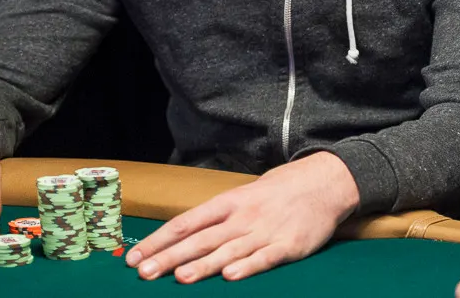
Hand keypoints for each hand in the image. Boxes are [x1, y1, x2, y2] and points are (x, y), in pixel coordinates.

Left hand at [125, 152, 358, 283]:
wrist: (323, 182)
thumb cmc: (279, 191)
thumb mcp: (244, 196)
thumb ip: (218, 217)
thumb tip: (183, 235)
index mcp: (228, 202)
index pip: (186, 222)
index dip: (159, 240)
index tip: (135, 255)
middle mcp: (242, 217)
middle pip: (200, 239)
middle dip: (169, 257)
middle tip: (143, 272)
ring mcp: (264, 231)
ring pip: (227, 251)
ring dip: (202, 265)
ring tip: (179, 278)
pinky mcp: (287, 246)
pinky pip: (264, 258)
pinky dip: (247, 267)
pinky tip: (230, 276)